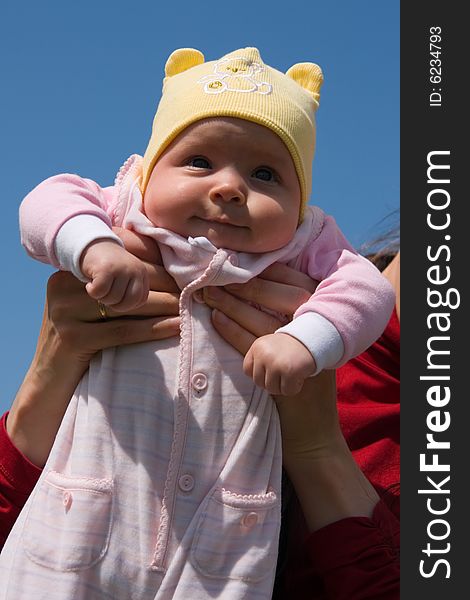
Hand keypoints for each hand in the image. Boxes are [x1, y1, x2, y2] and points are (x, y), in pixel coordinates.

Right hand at [7, 230, 179, 466]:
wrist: (48, 382)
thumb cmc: (79, 341)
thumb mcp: (87, 309)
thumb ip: (110, 288)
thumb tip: (161, 272)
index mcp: (68, 273)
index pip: (117, 260)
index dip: (153, 266)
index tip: (182, 272)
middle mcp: (62, 287)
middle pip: (123, 280)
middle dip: (163, 285)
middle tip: (192, 289)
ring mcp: (64, 312)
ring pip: (127, 305)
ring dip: (164, 306)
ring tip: (189, 307)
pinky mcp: (73, 338)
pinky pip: (123, 331)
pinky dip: (154, 330)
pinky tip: (176, 328)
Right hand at [81, 239, 149, 310]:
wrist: (93, 244)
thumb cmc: (110, 267)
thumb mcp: (126, 277)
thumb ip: (131, 291)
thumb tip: (128, 310)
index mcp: (142, 274)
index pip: (141, 300)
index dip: (126, 305)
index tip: (116, 299)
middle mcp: (134, 270)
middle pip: (128, 302)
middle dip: (114, 305)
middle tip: (105, 295)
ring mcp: (121, 268)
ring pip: (112, 298)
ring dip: (101, 297)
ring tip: (98, 286)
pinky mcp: (106, 268)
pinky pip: (99, 291)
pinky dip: (92, 291)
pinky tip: (90, 283)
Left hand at [203, 274, 378, 530]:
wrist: (312, 432)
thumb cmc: (303, 383)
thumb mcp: (306, 345)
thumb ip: (289, 317)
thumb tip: (251, 284)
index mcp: (324, 317)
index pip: (293, 282)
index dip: (263, 272)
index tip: (236, 263)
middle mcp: (318, 331)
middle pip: (273, 298)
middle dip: (240, 286)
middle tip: (212, 276)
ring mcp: (303, 350)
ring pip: (258, 320)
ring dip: (229, 305)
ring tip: (208, 295)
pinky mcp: (286, 370)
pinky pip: (250, 346)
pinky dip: (230, 331)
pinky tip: (216, 320)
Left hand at [243, 333, 315, 394]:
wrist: (312, 339)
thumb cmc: (290, 347)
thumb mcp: (269, 346)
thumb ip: (258, 360)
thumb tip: (253, 380)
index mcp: (257, 346)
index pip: (247, 370)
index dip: (260, 373)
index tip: (271, 370)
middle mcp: (264, 354)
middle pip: (259, 382)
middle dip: (272, 382)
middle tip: (283, 374)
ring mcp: (276, 363)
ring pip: (272, 389)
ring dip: (283, 386)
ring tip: (291, 375)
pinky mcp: (290, 371)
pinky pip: (287, 391)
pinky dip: (294, 387)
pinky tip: (299, 377)